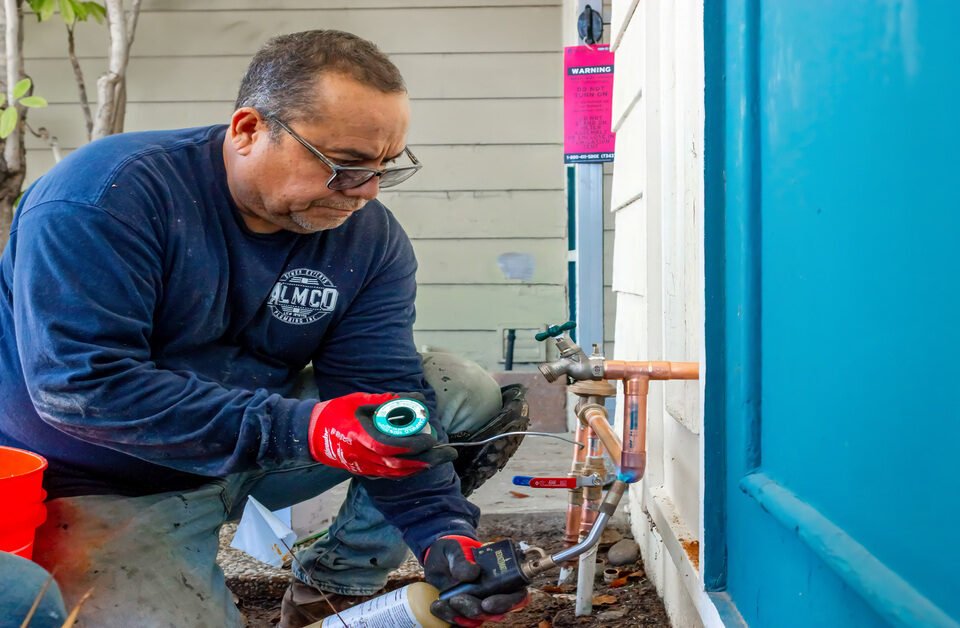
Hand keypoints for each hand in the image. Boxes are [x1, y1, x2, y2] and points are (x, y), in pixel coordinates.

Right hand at [308, 392, 455, 477]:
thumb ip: (389, 400)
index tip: (431, 438)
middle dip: (427, 460)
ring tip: (441, 459)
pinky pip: (391, 475)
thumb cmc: (336, 413)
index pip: (390, 446)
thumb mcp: (360, 400)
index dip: (412, 445)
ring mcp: (364, 467)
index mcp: (359, 437)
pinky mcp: (365, 472)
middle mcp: (363, 456)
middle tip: (449, 453)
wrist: (311, 435)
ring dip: (422, 467)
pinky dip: (409, 471)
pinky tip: (422, 465)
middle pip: (400, 465)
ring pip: (398, 474)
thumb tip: (418, 399)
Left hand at [424, 536, 529, 626]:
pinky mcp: (465, 612)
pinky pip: (462, 622)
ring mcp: (481, 604)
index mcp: (503, 575)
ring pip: (479, 619)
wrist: (437, 560)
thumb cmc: (451, 551)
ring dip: (461, 615)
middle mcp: (495, 593)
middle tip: (457, 600)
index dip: (507, 603)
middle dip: (478, 611)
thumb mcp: (452, 549)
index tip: (486, 603)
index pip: (518, 595)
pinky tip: (438, 606)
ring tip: (443, 601)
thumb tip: (473, 573)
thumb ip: (460, 559)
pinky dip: (450, 617)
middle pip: (498, 613)